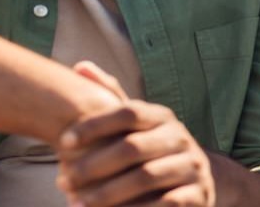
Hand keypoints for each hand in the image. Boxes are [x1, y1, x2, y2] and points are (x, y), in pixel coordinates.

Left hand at [57, 62, 214, 206]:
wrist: (197, 183)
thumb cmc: (153, 152)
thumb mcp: (138, 126)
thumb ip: (112, 98)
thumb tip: (80, 65)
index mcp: (163, 118)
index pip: (129, 111)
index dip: (95, 124)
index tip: (62, 142)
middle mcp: (181, 138)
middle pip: (133, 147)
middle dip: (93, 165)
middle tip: (63, 180)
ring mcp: (192, 166)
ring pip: (146, 177)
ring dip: (106, 193)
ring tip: (76, 203)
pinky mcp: (198, 195)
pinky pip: (163, 203)